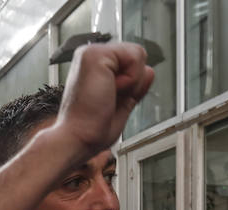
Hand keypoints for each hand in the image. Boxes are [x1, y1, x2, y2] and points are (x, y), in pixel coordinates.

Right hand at [55, 42, 155, 158]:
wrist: (77, 138)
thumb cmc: (91, 129)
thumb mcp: (122, 104)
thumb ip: (135, 87)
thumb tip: (150, 71)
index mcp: (95, 67)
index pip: (131, 62)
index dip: (133, 84)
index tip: (111, 101)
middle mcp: (92, 57)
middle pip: (137, 56)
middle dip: (134, 82)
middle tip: (109, 99)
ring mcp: (91, 53)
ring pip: (138, 54)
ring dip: (132, 82)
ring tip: (107, 94)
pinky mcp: (95, 54)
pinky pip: (135, 56)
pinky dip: (130, 79)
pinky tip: (109, 90)